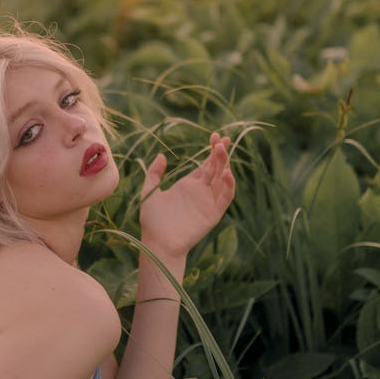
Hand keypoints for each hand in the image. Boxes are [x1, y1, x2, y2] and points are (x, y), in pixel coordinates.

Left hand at [139, 133, 234, 260]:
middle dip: (220, 153)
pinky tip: (227, 172)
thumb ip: (154, 173)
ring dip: (225, 165)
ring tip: (222, 150)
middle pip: (216, 169)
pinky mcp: (213, 213)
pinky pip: (225, 197)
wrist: (158, 242)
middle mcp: (201, 192)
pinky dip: (229, 185)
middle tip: (222, 138)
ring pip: (222, 180)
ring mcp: (208, 202)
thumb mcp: (149, 191)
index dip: (212, 151)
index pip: (205, 165)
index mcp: (188, 186)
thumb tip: (162, 155)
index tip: (214, 136)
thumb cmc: (152, 221)